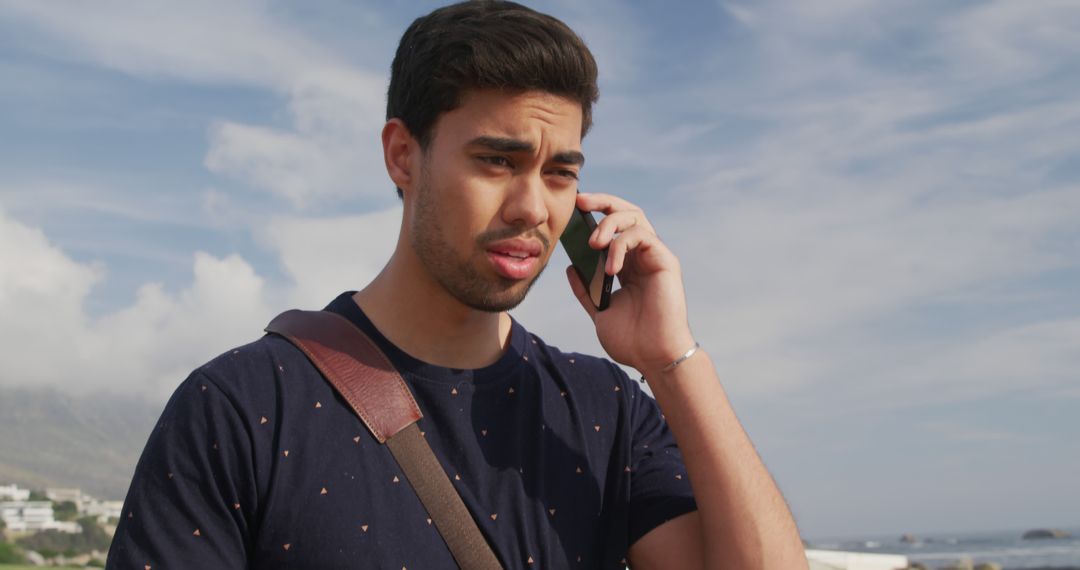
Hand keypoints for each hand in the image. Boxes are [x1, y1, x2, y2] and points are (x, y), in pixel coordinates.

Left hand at [565, 192, 695, 376]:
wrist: (653, 357)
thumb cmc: (632, 340)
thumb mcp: (600, 311)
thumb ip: (586, 289)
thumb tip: (571, 267)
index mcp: (628, 266)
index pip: (613, 228)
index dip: (595, 214)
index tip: (574, 209)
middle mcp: (643, 256)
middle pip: (627, 212)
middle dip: (603, 201)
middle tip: (581, 202)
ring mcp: (655, 256)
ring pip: (635, 217)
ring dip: (609, 224)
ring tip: (592, 244)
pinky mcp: (665, 261)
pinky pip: (642, 236)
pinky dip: (621, 245)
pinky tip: (611, 268)